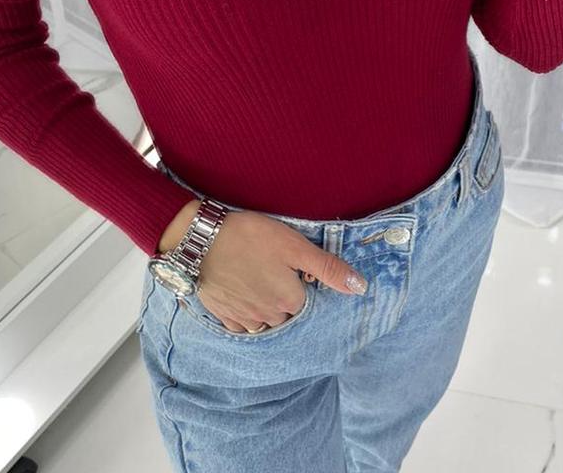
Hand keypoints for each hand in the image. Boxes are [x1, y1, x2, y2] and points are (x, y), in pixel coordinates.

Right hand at [190, 209, 367, 332]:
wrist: (202, 239)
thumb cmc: (251, 237)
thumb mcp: (295, 246)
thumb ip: (328, 268)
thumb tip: (360, 287)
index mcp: (291, 301)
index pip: (306, 301)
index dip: (300, 282)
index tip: (290, 267)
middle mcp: (270, 317)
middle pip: (286, 314)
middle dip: (284, 297)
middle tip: (272, 270)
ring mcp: (245, 319)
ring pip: (265, 321)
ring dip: (266, 307)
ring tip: (257, 280)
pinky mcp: (224, 316)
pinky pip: (241, 324)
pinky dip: (245, 312)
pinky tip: (241, 291)